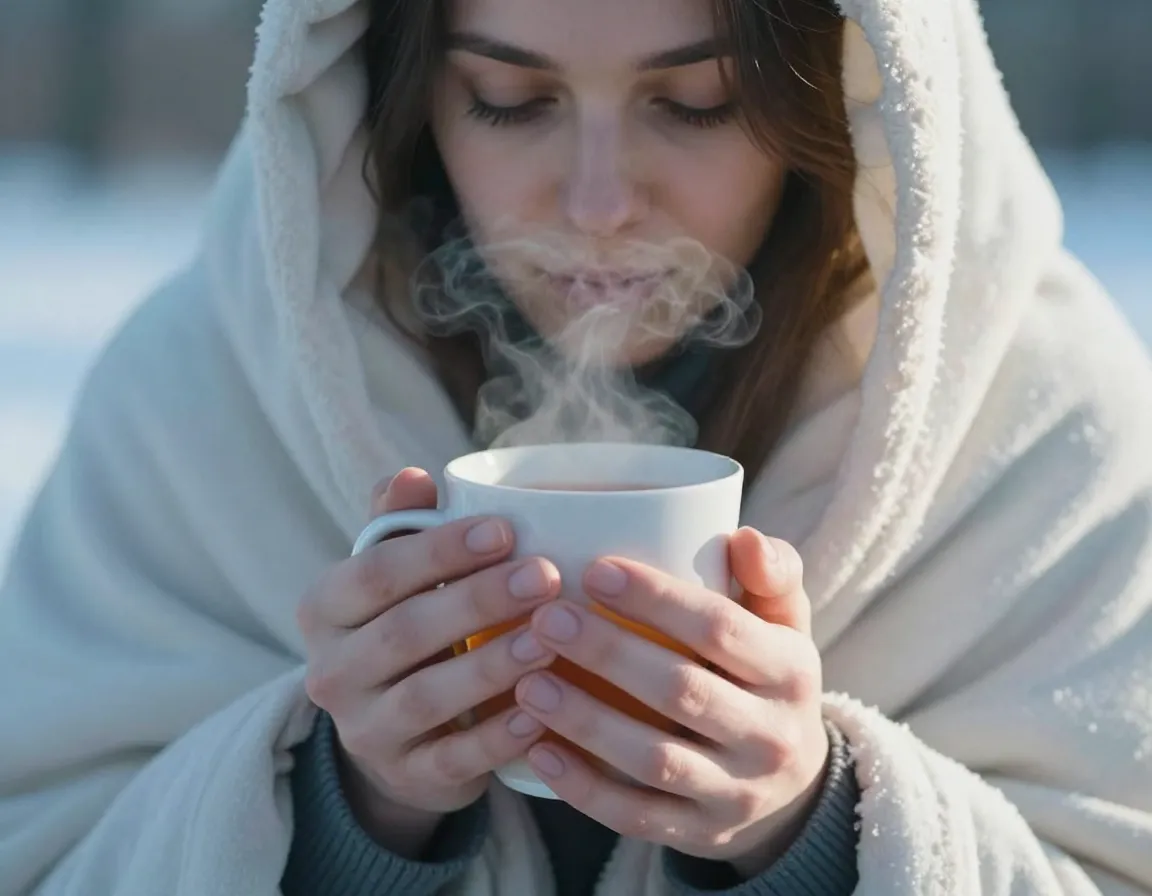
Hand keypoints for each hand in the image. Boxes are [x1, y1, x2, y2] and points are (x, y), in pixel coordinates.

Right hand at [296, 468, 560, 854]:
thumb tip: (412, 476)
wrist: (393, 735)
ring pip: (427, 697)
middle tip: (546, 575)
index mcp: (325, 608)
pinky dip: (497, 738)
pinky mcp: (407, 776)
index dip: (440, 550)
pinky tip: (540, 714)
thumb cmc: (407, 628)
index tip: (505, 530)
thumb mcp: (394, 576)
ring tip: (550, 638)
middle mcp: (332, 672)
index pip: (377, 572)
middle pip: (406, 632)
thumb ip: (401, 524)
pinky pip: (454, 759)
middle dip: (478, 600)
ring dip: (492, 666)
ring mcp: (365, 731)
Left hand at [512, 528, 828, 874]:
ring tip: (528, 684)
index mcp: (791, 671)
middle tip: (546, 619)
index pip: (721, 629)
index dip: (657, 599)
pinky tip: (538, 751)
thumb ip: (771, 573)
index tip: (595, 570)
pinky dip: (584, 788)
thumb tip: (742, 536)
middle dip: (608, 653)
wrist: (792, 788)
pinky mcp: (698, 834)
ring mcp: (735, 793)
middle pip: (682, 691)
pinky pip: (636, 815)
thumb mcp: (786, 624)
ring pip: (654, 759)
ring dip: (586, 721)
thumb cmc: (767, 678)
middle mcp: (770, 736)